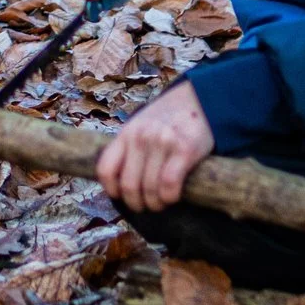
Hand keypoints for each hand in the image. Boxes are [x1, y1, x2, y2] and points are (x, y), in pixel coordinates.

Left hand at [96, 83, 213, 213]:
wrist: (199, 98)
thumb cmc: (168, 118)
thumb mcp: (140, 125)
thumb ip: (128, 147)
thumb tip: (119, 180)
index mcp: (126, 134)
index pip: (106, 170)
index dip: (111, 190)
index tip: (121, 196)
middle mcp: (141, 138)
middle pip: (128, 185)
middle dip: (136, 203)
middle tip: (145, 206)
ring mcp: (162, 143)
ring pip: (149, 189)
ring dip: (155, 204)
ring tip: (160, 203)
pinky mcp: (184, 150)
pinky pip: (169, 185)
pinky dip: (169, 198)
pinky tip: (172, 197)